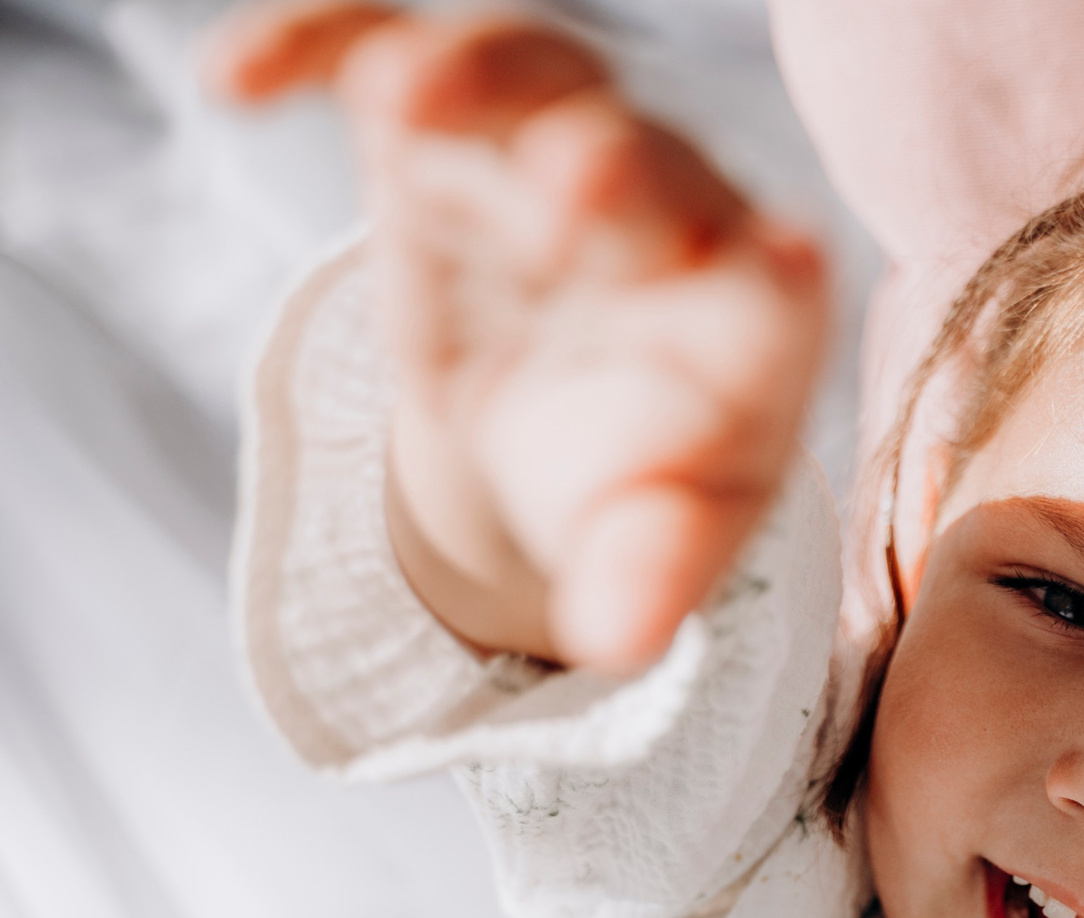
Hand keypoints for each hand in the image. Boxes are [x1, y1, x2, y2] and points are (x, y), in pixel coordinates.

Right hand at [206, 2, 827, 669]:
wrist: (551, 433)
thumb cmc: (631, 483)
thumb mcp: (648, 544)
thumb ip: (645, 580)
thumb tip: (618, 638)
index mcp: (748, 314)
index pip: (778, 280)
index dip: (779, 266)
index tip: (786, 257)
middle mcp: (669, 208)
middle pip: (653, 156)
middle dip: (611, 159)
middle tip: (571, 180)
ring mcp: (551, 148)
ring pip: (533, 73)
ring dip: (473, 72)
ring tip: (398, 95)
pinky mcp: (446, 127)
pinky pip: (385, 53)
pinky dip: (317, 47)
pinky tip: (242, 82)